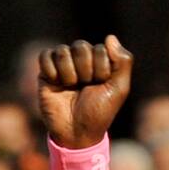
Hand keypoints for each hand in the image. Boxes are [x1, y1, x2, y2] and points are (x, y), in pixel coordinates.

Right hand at [36, 35, 133, 149]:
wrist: (77, 132)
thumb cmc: (99, 112)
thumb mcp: (119, 89)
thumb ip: (123, 62)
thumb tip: (110, 37)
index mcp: (99, 62)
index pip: (99, 49)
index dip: (101, 69)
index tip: (100, 85)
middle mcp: (81, 61)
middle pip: (80, 47)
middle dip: (85, 70)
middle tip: (85, 87)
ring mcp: (63, 66)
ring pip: (62, 51)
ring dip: (69, 73)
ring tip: (71, 87)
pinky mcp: (46, 73)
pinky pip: (45, 56)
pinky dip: (52, 70)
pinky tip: (57, 83)